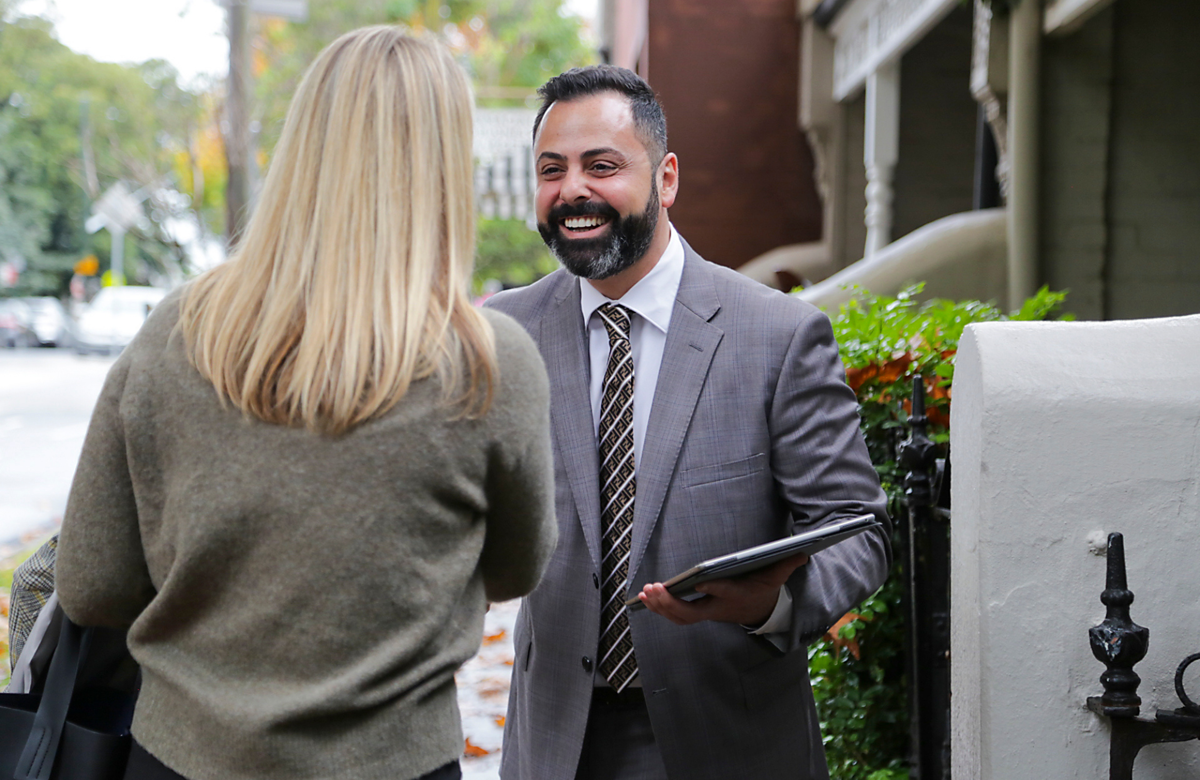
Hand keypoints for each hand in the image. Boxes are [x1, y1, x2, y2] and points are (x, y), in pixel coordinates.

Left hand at [636, 552, 808, 626]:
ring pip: (680, 617)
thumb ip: (786, 564)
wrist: (761, 611)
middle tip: (655, 589)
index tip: (700, 582)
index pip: (724, 593)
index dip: (713, 590)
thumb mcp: (777, 576)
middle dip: (671, 603)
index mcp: (737, 596)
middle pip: (692, 613)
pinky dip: (660, 608)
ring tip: (646, 592)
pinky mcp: (697, 613)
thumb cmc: (764, 588)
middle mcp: (718, 608)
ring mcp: (707, 613)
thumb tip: (803, 552)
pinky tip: (646, 596)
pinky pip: (676, 616)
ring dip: (661, 607)